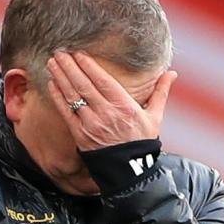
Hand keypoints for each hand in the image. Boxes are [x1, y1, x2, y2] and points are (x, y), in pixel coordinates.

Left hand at [45, 51, 176, 150]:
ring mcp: (91, 125)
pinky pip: (66, 112)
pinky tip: (52, 83)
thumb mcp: (155, 117)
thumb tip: (172, 73)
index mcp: (124, 106)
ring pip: (73, 96)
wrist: (129, 170)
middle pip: (84, 85)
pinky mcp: (80, 135)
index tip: (78, 53)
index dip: (89, 66)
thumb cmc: (142, 141)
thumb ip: (161, 92)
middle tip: (59, 52)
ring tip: (52, 62)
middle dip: (70, 67)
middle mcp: (106, 114)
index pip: (103, 81)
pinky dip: (58, 97)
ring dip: (61, 78)